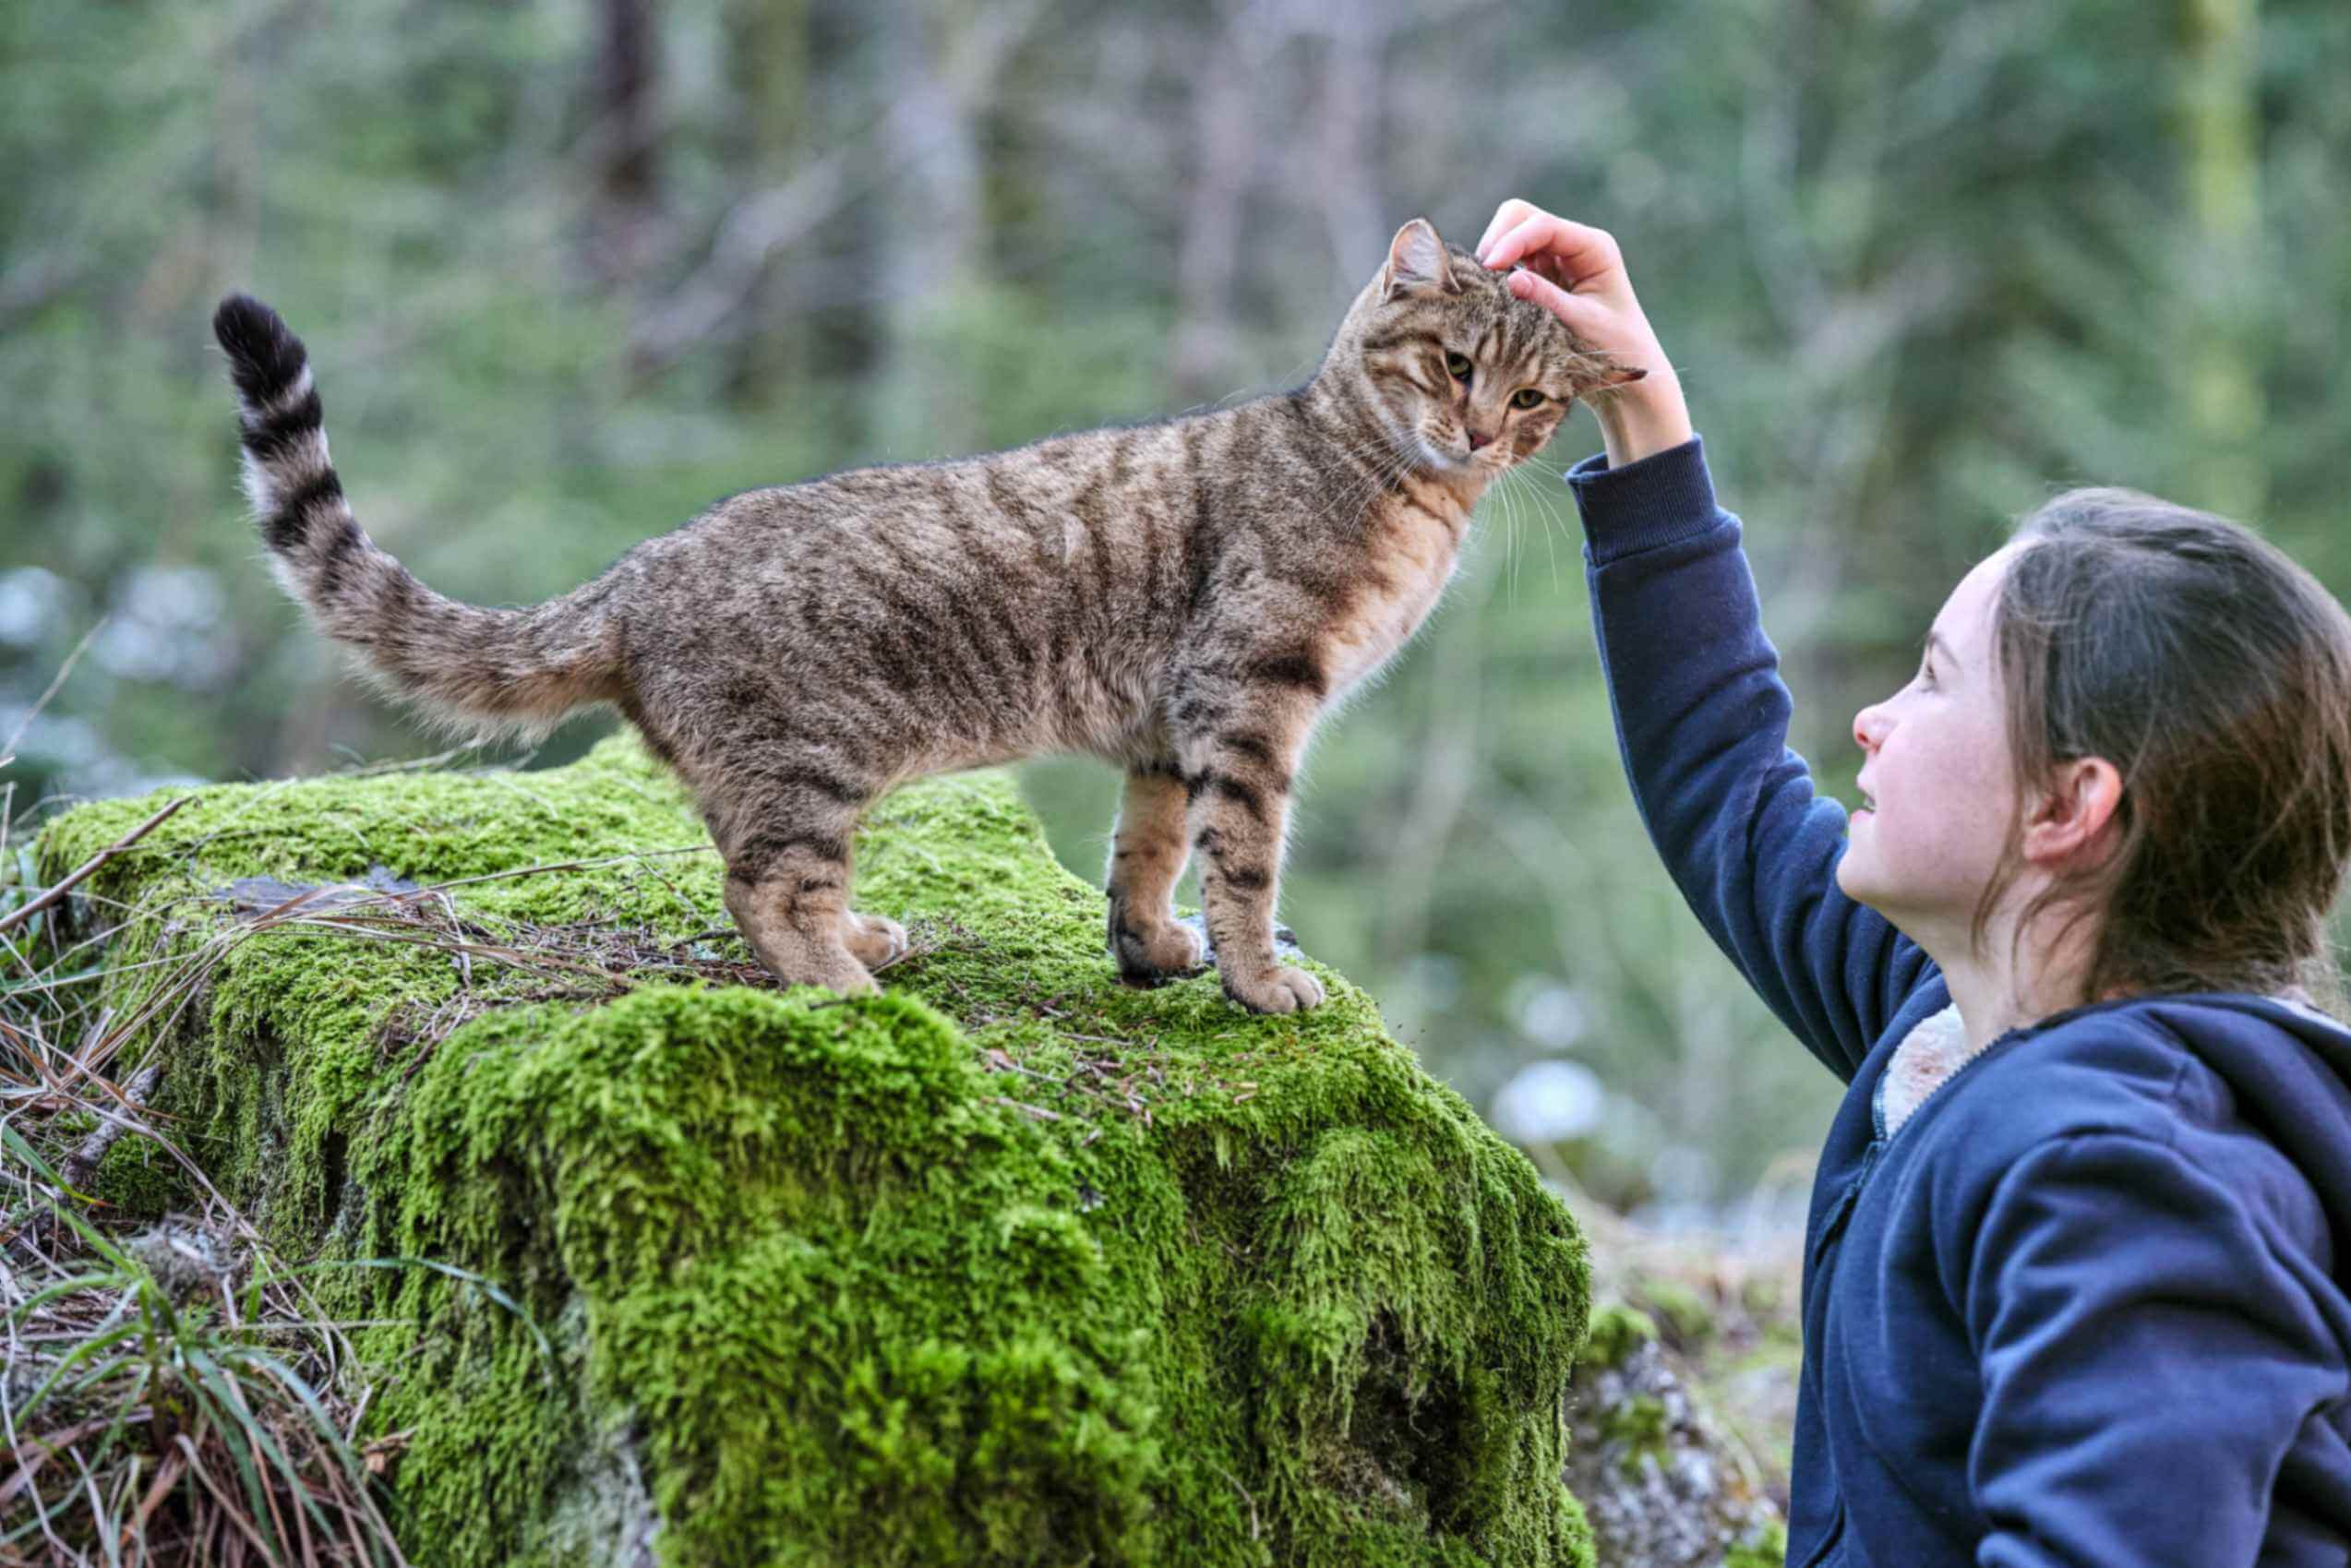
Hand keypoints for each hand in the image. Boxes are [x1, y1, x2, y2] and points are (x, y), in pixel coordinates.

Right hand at [1474, 199, 1693, 465]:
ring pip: (1511, 236)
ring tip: (1485, 289)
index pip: (1543, 226)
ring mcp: (1555, 258)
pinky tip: (1492, 296)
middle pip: (1522, 217)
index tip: (1489, 268)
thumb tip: (1510, 280)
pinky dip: (1497, 274)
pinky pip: (1510, 263)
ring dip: (1495, 257)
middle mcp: (1573, 244)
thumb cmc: (1614, 344)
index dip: (1512, 241)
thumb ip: (1546, 299)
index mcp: (1593, 247)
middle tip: (1482, 276)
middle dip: (1499, 240)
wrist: (1627, 364)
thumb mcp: (1581, 322)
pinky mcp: (1540, 275)